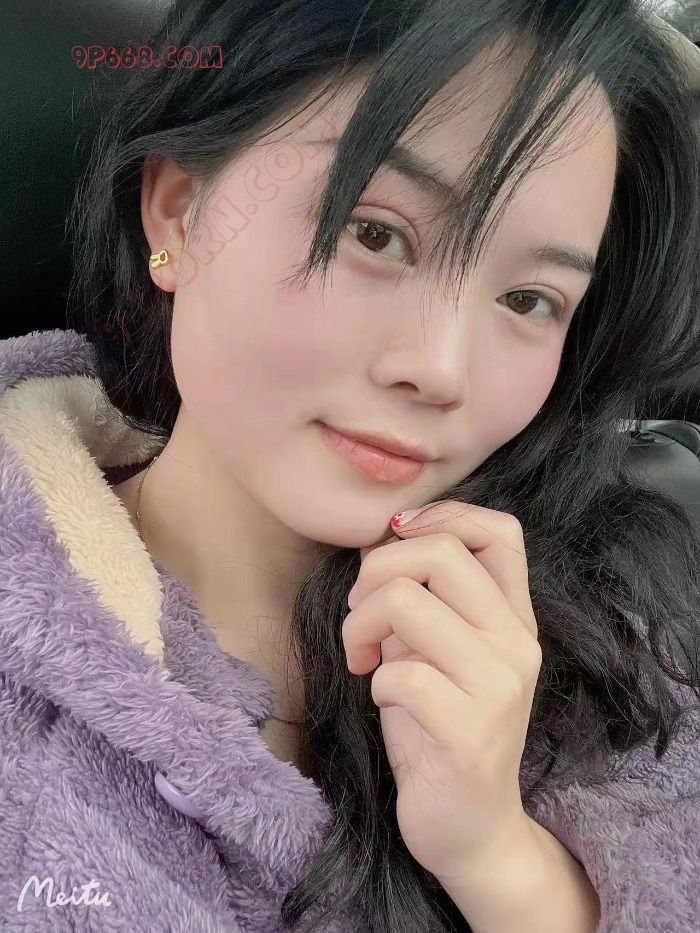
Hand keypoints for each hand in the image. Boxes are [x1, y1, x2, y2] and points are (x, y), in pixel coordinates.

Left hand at [343, 499, 542, 889]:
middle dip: (375, 570)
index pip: (500, 530)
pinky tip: (382, 698)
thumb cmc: (440, 728)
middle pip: (439, 551)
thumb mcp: (435, 649)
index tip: (396, 544)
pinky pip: (397, 672)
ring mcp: (499, 685)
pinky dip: (374, 680)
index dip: (442, 516)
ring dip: (360, 624)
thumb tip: (381, 541)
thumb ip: (422, 598)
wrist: (469, 827)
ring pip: (405, 601)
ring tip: (361, 655)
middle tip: (360, 611)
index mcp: (513, 616)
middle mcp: (517, 642)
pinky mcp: (470, 732)